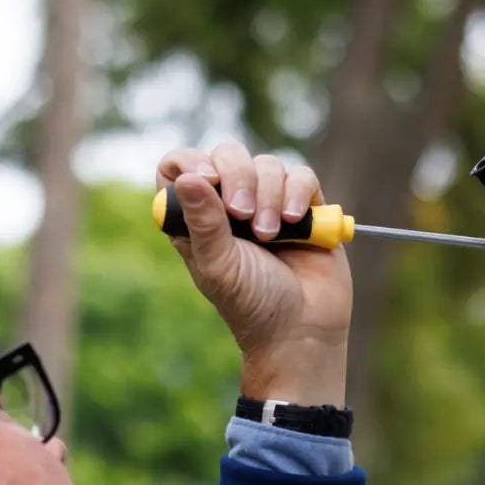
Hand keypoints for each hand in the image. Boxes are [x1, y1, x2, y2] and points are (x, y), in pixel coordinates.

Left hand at [156, 141, 352, 405]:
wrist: (302, 329)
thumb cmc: (252, 304)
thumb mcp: (219, 265)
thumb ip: (203, 221)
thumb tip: (187, 177)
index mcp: (197, 218)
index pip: (180, 167)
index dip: (190, 164)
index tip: (206, 180)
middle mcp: (230, 205)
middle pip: (226, 154)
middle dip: (236, 177)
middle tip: (242, 215)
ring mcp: (269, 202)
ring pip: (266, 163)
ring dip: (269, 194)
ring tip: (271, 234)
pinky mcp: (304, 206)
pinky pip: (301, 175)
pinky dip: (297, 192)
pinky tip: (295, 221)